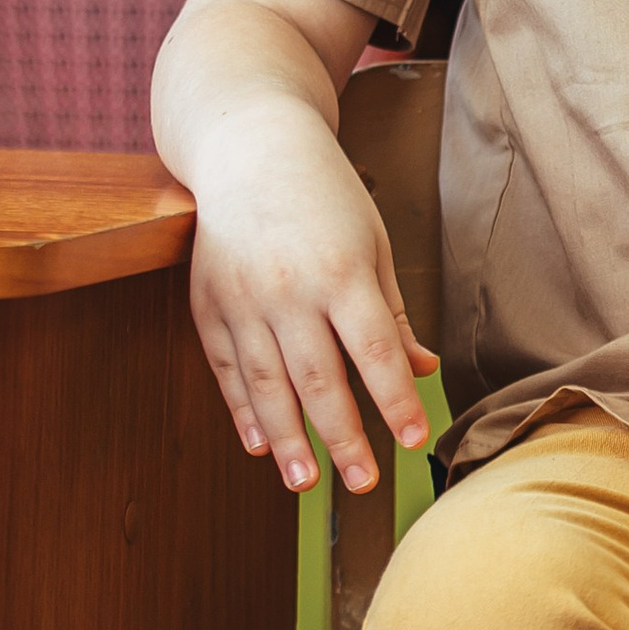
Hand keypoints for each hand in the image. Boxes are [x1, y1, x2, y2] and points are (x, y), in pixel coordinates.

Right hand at [188, 106, 439, 496]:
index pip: (373, 350)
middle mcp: (288, 289)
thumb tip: (421, 369)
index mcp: (340, 271)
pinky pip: (226, 367)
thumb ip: (392, 314)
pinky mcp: (207, 302)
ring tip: (305, 482)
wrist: (249, 146)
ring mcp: (241, 298)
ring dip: (287, 438)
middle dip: (342, 437)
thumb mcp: (372, 243)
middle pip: (318, 378)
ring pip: (266, 383)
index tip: (412, 440)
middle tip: (362, 483)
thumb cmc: (325, 196)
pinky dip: (242, 408)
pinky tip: (259, 443)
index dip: (394, 400)